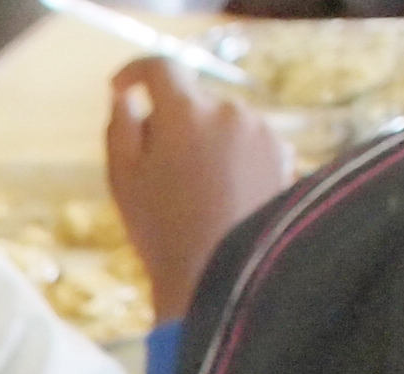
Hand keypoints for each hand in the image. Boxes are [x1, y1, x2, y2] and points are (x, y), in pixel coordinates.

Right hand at [106, 57, 294, 322]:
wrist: (223, 276)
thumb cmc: (163, 232)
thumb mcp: (123, 180)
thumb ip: (120, 127)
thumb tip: (126, 97)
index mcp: (186, 114)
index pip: (160, 68)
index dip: (136, 73)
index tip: (122, 89)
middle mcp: (230, 111)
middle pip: (192, 101)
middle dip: (172, 125)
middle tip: (157, 173)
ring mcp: (262, 131)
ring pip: (221, 123)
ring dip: (205, 143)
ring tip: (195, 194)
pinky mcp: (283, 153)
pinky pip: (247, 143)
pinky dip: (232, 159)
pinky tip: (224, 198)